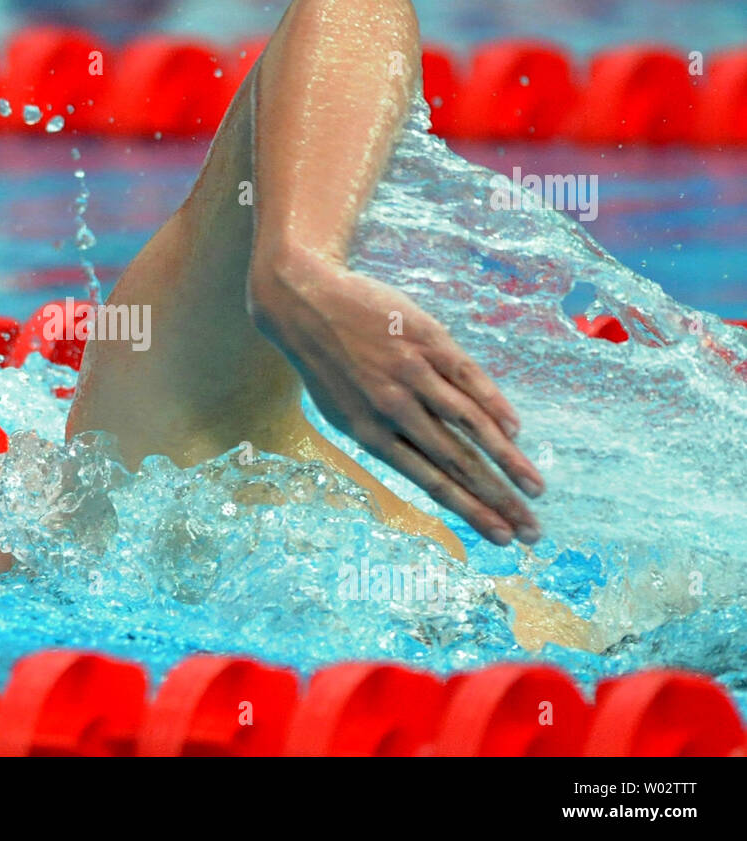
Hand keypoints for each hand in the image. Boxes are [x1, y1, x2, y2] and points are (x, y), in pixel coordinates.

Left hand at [248, 252, 544, 544]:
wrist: (305, 303)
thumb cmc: (329, 366)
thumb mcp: (345, 411)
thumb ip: (388, 438)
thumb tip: (436, 465)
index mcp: (371, 434)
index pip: (431, 482)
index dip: (470, 510)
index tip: (502, 537)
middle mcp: (394, 408)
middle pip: (457, 462)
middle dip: (498, 500)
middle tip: (532, 531)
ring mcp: (413, 373)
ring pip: (470, 424)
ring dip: (508, 460)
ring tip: (536, 489)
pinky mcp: (426, 340)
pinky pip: (468, 376)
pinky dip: (494, 405)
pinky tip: (516, 431)